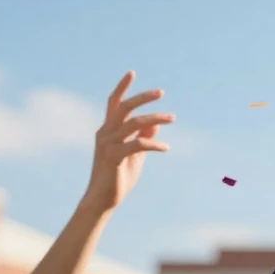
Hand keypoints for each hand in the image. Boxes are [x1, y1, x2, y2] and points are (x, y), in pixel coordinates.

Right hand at [83, 72, 173, 212]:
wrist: (103, 201)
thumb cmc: (118, 177)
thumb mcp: (134, 154)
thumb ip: (142, 136)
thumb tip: (155, 122)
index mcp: (107, 130)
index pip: (113, 103)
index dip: (122, 87)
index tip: (132, 72)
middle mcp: (104, 133)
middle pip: (124, 107)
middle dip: (142, 97)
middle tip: (161, 92)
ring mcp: (107, 145)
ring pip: (134, 123)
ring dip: (156, 119)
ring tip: (172, 118)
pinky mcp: (113, 157)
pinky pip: (137, 144)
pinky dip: (154, 143)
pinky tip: (166, 148)